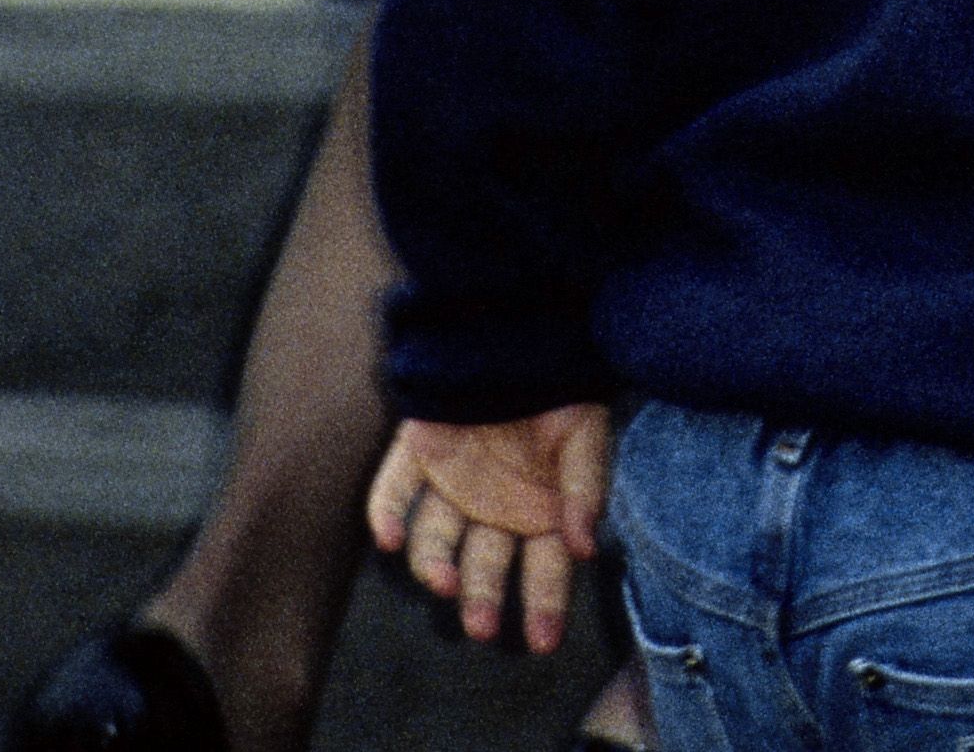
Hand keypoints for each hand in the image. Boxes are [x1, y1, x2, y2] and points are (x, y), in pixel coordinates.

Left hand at [367, 402, 612, 649]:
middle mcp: (491, 507)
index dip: (545, 604)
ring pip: (435, 539)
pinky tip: (389, 539)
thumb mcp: (585, 435)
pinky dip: (387, 512)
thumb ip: (585, 489)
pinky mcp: (418, 451)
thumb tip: (586, 548)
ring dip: (435, 565)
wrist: (521, 333)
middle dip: (482, 598)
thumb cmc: (563, 388)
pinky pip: (394, 488)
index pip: (543, 569)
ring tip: (444, 583)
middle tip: (482, 626)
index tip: (545, 642)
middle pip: (482, 565)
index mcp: (538, 510)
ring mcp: (451, 483)